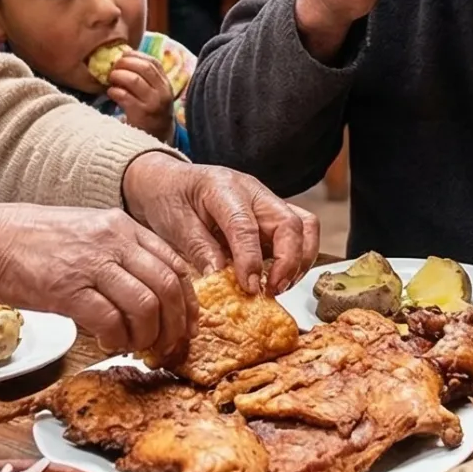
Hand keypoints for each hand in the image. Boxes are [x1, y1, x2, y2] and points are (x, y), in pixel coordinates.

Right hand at [0, 197, 194, 358]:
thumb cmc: (34, 242)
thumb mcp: (88, 234)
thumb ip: (120, 256)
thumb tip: (149, 295)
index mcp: (123, 227)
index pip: (176, 265)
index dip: (188, 302)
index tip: (186, 326)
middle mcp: (114, 241)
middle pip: (169, 288)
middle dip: (175, 326)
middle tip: (167, 348)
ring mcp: (92, 264)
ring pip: (146, 306)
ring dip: (147, 336)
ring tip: (136, 348)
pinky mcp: (68, 289)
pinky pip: (110, 321)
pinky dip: (117, 339)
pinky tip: (108, 344)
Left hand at [104, 50, 177, 141]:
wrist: (157, 141)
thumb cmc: (151, 114)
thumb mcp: (155, 95)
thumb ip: (145, 79)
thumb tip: (123, 59)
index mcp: (166, 85)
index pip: (153, 62)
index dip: (136, 56)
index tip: (122, 56)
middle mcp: (162, 93)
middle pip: (143, 67)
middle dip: (124, 63)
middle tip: (112, 67)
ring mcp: (153, 104)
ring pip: (133, 79)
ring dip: (118, 76)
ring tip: (110, 79)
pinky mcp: (141, 115)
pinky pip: (124, 96)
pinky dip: (114, 91)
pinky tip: (111, 93)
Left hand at [122, 153, 318, 296]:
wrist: (167, 181)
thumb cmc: (168, 198)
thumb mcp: (173, 224)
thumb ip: (199, 249)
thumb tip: (222, 278)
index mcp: (223, 188)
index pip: (246, 225)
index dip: (251, 260)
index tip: (250, 288)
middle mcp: (253, 191)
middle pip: (289, 222)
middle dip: (288, 262)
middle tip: (272, 290)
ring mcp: (267, 202)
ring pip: (305, 226)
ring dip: (300, 260)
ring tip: (279, 286)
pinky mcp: (273, 215)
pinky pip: (300, 233)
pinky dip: (298, 257)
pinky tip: (278, 277)